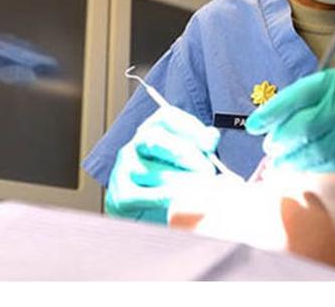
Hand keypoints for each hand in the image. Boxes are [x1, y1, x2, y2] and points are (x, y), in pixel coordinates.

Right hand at [105, 104, 220, 222]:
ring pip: (157, 172)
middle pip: (157, 139)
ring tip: (198, 191)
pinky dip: (171, 199)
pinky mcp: (123, 196)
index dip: (189, 127)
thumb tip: (211, 135)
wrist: (140, 218)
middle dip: (187, 155)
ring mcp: (124, 171)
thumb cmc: (166, 184)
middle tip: (207, 172)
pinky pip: (151, 196)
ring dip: (184, 182)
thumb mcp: (185, 161)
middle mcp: (133, 147)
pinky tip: (181, 201)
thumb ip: (199, 146)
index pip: (166, 117)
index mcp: (149, 132)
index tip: (208, 144)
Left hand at [244, 55, 334, 184]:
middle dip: (284, 139)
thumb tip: (288, 112)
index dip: (276, 110)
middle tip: (271, 149)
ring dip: (298, 159)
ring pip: (325, 147)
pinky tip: (308, 170)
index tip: (254, 125)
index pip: (305, 92)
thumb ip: (333, 91)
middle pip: (310, 122)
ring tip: (282, 165)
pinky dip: (322, 168)